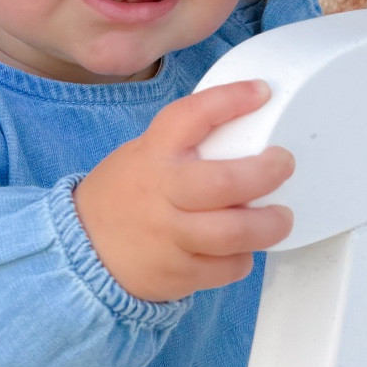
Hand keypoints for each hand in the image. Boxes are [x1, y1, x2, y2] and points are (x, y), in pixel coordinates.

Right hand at [74, 81, 294, 301]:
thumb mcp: (142, 154)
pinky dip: (242, 258)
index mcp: (153, 155)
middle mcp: (162, 194)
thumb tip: (245, 126)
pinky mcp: (179, 273)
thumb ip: (185, 144)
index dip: (230, 100)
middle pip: (224, 184)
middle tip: (283, 165)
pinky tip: (241, 249)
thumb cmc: (123, 196)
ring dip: (268, 226)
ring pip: (233, 234)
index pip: (191, 116)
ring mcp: (170, 237)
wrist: (83, 250)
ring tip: (281, 218)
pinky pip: (226, 267)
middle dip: (265, 173)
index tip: (262, 92)